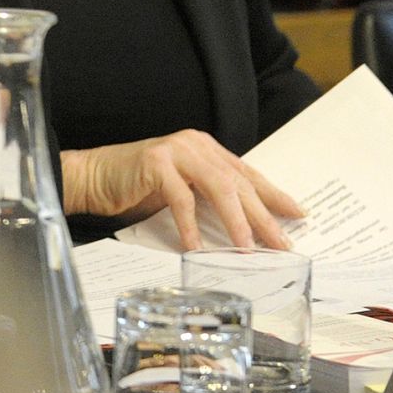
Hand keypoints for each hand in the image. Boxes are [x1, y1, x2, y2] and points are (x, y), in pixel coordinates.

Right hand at [61, 130, 303, 250]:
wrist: (94, 177)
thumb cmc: (137, 189)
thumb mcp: (181, 191)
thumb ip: (208, 198)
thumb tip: (247, 228)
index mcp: (205, 149)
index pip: (247, 174)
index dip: (274, 195)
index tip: (298, 215)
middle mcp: (195, 145)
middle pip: (239, 182)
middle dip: (264, 215)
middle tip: (281, 243)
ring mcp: (176, 151)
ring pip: (218, 186)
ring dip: (236, 220)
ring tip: (247, 248)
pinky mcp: (155, 163)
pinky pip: (181, 198)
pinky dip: (190, 225)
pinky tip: (196, 247)